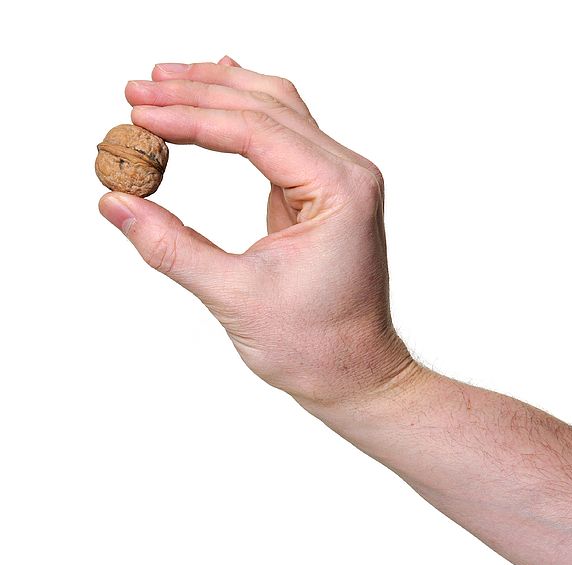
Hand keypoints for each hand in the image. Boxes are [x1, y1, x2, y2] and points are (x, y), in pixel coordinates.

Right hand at [99, 56, 416, 409]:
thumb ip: (171, 246)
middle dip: (200, 94)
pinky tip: (216, 97)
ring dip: (220, 94)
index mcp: (341, 192)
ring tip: (165, 82)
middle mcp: (348, 174)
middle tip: (139, 89)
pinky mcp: (323, 193)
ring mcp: (339, 181)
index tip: (138, 111)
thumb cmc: (314, 347)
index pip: (256, 131)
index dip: (190, 118)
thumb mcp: (235, 298)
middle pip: (268, 106)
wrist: (355, 374)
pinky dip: (243, 117)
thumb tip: (115, 201)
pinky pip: (282, 138)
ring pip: (278, 111)